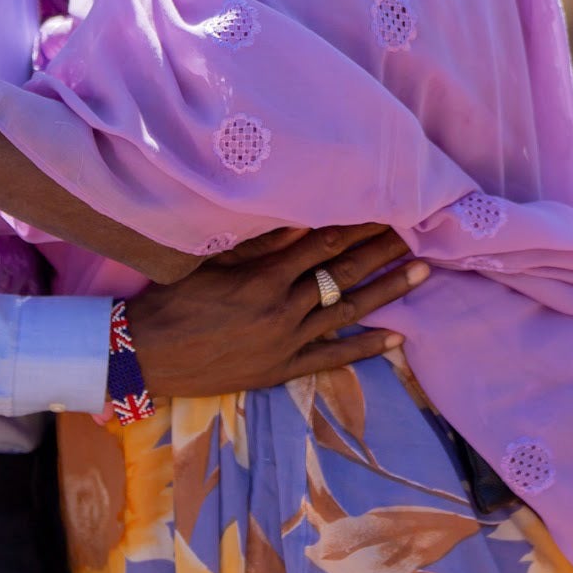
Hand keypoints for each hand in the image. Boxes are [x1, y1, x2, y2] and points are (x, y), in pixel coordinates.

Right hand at [123, 223, 426, 399]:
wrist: (149, 356)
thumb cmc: (174, 301)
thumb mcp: (211, 262)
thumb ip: (258, 242)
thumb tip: (302, 216)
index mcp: (264, 279)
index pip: (322, 244)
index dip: (356, 223)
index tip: (385, 204)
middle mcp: (282, 310)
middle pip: (343, 273)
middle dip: (382, 249)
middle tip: (419, 228)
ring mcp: (287, 342)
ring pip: (347, 310)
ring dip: (387, 290)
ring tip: (422, 271)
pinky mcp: (284, 369)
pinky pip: (334, 357)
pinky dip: (366, 347)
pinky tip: (398, 336)